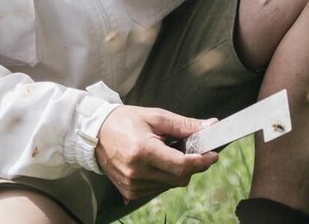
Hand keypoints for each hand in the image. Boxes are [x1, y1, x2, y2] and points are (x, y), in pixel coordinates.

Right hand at [94, 106, 218, 201]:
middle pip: (179, 179)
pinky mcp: (129, 192)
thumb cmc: (125, 121)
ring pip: (170, 186)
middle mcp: (136, 173)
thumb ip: (184, 125)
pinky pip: (157, 190)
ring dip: (175, 172)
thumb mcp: (155, 116)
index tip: (213, 155)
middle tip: (191, 151)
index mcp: (143, 151)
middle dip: (191, 166)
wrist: (95, 133)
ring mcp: (131, 185)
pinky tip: (155, 163)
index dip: (201, 162)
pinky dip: (163, 178)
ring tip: (165, 153)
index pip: (181, 165)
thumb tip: (211, 126)